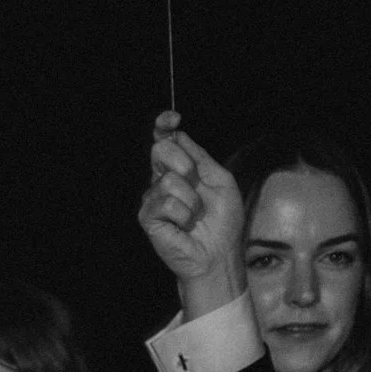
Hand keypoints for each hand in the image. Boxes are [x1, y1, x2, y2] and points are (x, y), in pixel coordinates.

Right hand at [137, 113, 244, 317]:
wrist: (218, 254)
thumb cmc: (222, 221)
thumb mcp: (220, 180)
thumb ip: (200, 157)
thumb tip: (178, 135)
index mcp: (180, 169)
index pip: (165, 141)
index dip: (164, 126)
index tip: (171, 118)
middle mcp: (162, 181)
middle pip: (160, 150)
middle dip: (184, 163)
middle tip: (196, 183)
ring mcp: (152, 199)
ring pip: (168, 180)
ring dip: (191, 200)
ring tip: (194, 216)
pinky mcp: (148, 217)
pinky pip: (166, 202)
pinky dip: (183, 214)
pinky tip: (184, 226)